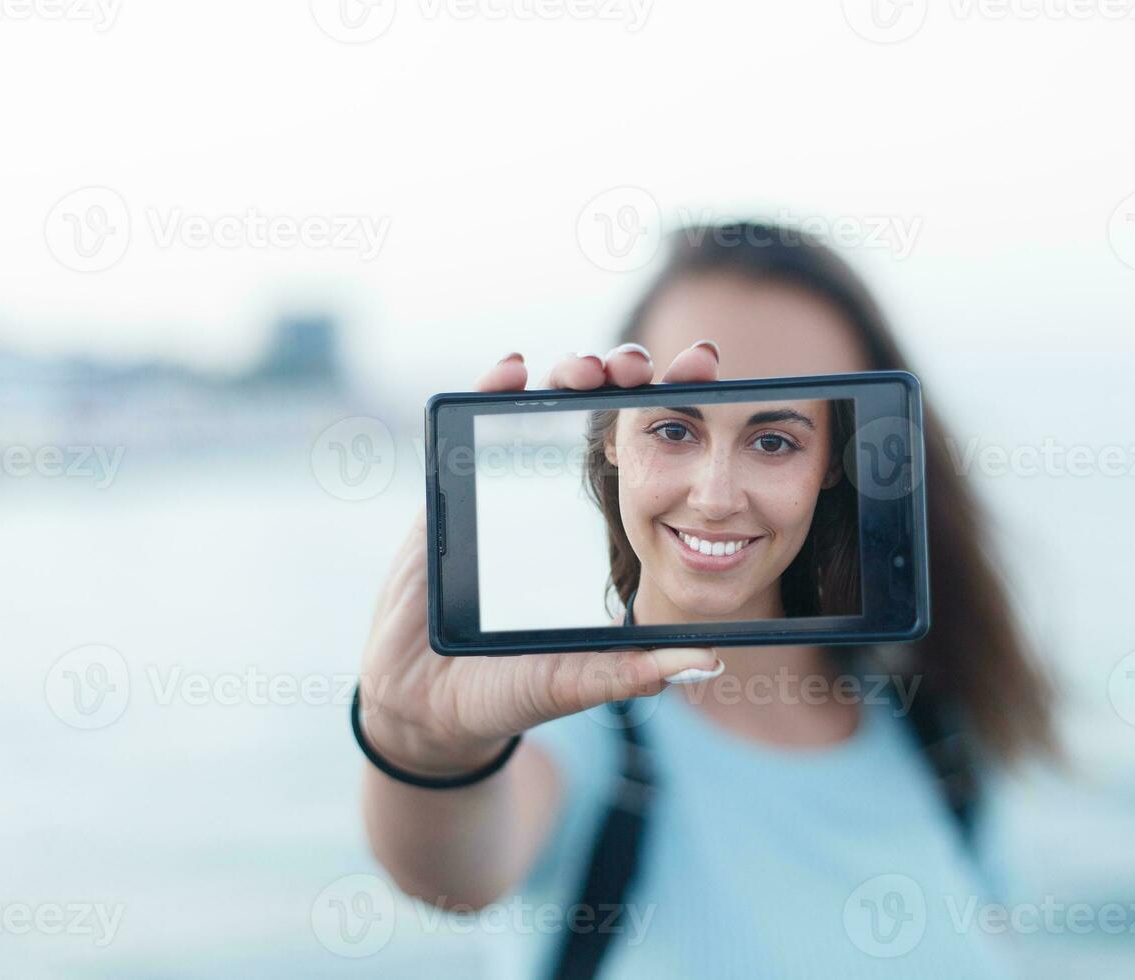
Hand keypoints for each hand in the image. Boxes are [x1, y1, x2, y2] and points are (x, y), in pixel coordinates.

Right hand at [357, 342, 723, 776]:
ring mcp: (503, 492)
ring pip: (543, 410)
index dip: (675, 411)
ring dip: (569, 375)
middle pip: (600, 419)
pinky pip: (470, 426)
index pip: (650, 457)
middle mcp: (559, 504)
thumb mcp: (581, 679)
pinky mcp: (450, 494)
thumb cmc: (509, 693)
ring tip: (589, 369)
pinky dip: (490, 388)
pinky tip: (511, 370)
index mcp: (601, 535)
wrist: (425, 706)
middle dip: (625, 378)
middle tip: (644, 366)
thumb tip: (709, 661)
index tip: (705, 374)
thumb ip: (636, 669)